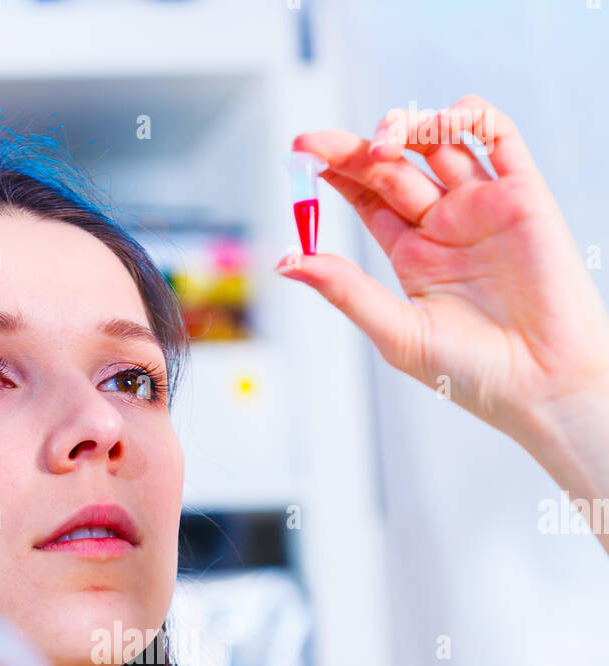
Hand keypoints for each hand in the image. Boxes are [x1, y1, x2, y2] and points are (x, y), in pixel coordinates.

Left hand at [277, 95, 608, 458]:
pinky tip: (438, 122)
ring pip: (440, 143)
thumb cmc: (471, 373)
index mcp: (412, 255)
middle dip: (355, 149)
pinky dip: (468, 116)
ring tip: (379, 144)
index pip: (366, 197)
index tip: (300, 156)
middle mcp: (445, 225)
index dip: (335, 172)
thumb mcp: (396, 331)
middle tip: (318, 146)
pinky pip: (498, 136)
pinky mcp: (522, 195)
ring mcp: (482, 206)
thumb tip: (289, 260)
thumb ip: (345, 290)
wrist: (540, 385)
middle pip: (393, 166)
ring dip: (406, 127)